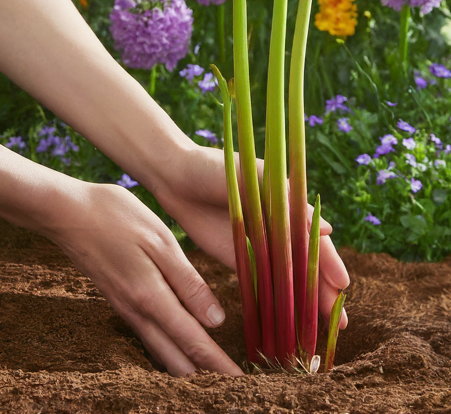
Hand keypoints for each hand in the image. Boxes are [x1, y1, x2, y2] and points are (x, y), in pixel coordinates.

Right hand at [43, 181, 243, 376]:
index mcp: (151, 297)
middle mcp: (137, 312)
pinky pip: (148, 336)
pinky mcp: (119, 299)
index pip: (193, 342)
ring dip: (187, 364)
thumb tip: (216, 321)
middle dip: (205, 374)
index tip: (240, 382)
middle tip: (231, 382)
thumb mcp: (161, 243)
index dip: (218, 364)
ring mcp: (125, 308)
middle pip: (175, 358)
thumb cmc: (117, 219)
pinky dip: (169, 348)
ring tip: (211, 370)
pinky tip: (179, 342)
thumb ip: (188, 283)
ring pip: (160, 351)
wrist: (66, 212)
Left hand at [156, 145, 349, 328]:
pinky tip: (286, 319)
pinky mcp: (239, 258)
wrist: (177, 177)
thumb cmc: (217, 168)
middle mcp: (279, 228)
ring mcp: (260, 245)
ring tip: (320, 328)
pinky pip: (262, 282)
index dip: (329, 262)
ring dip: (304, 301)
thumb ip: (289, 201)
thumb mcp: (255, 178)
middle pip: (305, 264)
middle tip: (341, 321)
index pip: (314, 239)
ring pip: (288, 277)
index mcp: (288, 206)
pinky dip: (276, 300)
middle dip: (323, 291)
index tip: (342, 285)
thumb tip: (328, 229)